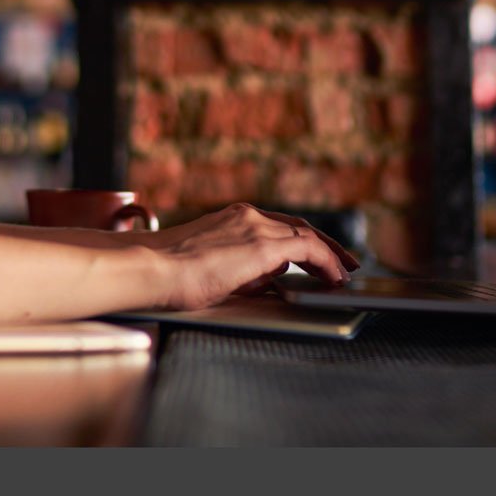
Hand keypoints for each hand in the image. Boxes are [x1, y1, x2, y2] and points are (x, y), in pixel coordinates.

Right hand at [147, 203, 359, 311]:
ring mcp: (255, 227)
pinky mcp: (261, 245)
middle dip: (326, 244)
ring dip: (330, 255)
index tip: (318, 254)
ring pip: (307, 235)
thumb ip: (241, 269)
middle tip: (345, 262)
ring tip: (344, 274)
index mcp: (233, 217)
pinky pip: (309, 249)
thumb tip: (268, 281)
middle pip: (298, 227)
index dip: (303, 240)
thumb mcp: (212, 266)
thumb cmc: (167, 273)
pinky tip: (336, 278)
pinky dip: (327, 262)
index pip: (279, 225)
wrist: (150, 267)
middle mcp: (248, 215)